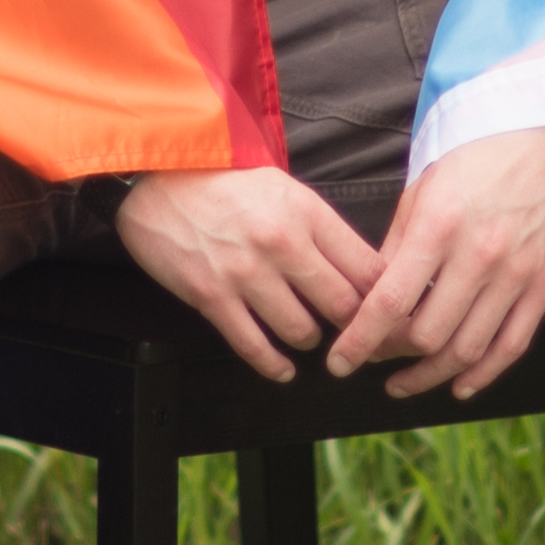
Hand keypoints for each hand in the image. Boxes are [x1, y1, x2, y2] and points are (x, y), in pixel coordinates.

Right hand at [111, 166, 379, 385]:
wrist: (160, 175)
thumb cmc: (228, 182)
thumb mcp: (286, 189)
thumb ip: (323, 229)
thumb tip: (365, 272)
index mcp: (307, 212)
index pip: (368, 268)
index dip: (384, 298)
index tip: (384, 313)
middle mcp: (282, 242)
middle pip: (343, 306)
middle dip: (354, 328)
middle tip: (354, 336)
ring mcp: (245, 272)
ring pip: (302, 331)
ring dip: (309, 340)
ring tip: (307, 335)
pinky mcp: (212, 295)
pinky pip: (253, 346)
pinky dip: (274, 366)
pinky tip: (283, 370)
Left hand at [329, 124, 544, 400]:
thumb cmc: (475, 154)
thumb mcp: (422, 189)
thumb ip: (397, 247)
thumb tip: (371, 299)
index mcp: (439, 226)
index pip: (389, 302)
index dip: (359, 341)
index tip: (339, 362)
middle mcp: (479, 254)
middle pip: (426, 335)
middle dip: (390, 357)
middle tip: (372, 359)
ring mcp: (517, 272)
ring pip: (468, 348)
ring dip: (430, 375)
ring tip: (404, 382)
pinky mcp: (544, 282)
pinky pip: (513, 344)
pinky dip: (483, 373)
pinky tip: (459, 385)